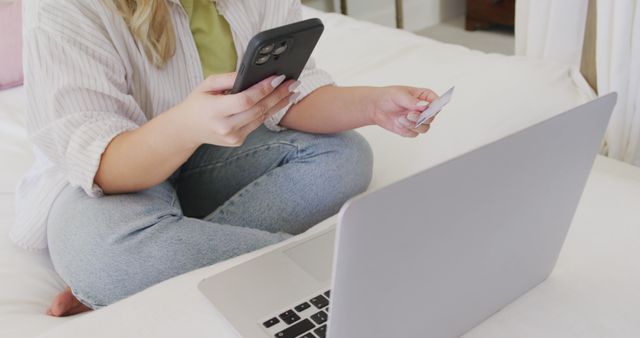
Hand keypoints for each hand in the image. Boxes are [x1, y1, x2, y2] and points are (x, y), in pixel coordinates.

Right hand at [176, 72, 299, 146]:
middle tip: (294, 83)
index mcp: (214, 110)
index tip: (279, 78)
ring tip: (293, 91)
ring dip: (279, 104)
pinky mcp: (238, 141)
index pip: (245, 100)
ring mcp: (233, 137)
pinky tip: (279, 102)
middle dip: (279, 95)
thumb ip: (229, 78)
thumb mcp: (207, 84)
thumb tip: (252, 72)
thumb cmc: (197, 103)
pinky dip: (269, 112)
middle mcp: (225, 127)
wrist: (187, 129)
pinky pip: (257, 124)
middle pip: (258, 110)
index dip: (264, 89)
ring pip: (262, 118)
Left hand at [367, 86, 438, 137]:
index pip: (437, 102)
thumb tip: (424, 105)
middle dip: (421, 118)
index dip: (434, 107)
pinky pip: (414, 133)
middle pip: (432, 117)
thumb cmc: (388, 97)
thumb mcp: (399, 95)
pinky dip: (406, 129)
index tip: (426, 110)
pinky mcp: (411, 129)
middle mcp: (424, 109)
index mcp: (425, 96)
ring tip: (401, 118)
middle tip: (409, 114)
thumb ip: (412, 101)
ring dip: (413, 125)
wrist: (376, 107)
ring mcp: (418, 120)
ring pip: (425, 127)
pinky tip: (398, 122)